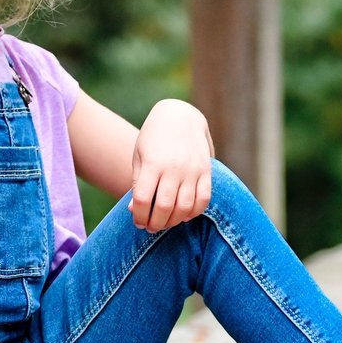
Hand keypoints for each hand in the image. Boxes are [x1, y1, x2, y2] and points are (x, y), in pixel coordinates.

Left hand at [131, 100, 212, 231]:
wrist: (180, 115)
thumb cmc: (153, 138)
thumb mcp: (140, 156)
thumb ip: (138, 183)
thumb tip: (135, 210)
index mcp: (153, 162)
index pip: (143, 198)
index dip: (139, 216)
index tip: (138, 222)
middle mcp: (174, 167)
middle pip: (164, 207)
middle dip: (155, 223)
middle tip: (151, 227)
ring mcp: (192, 169)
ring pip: (185, 207)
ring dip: (174, 221)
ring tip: (166, 223)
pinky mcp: (206, 171)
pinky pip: (204, 199)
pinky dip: (194, 212)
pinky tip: (184, 215)